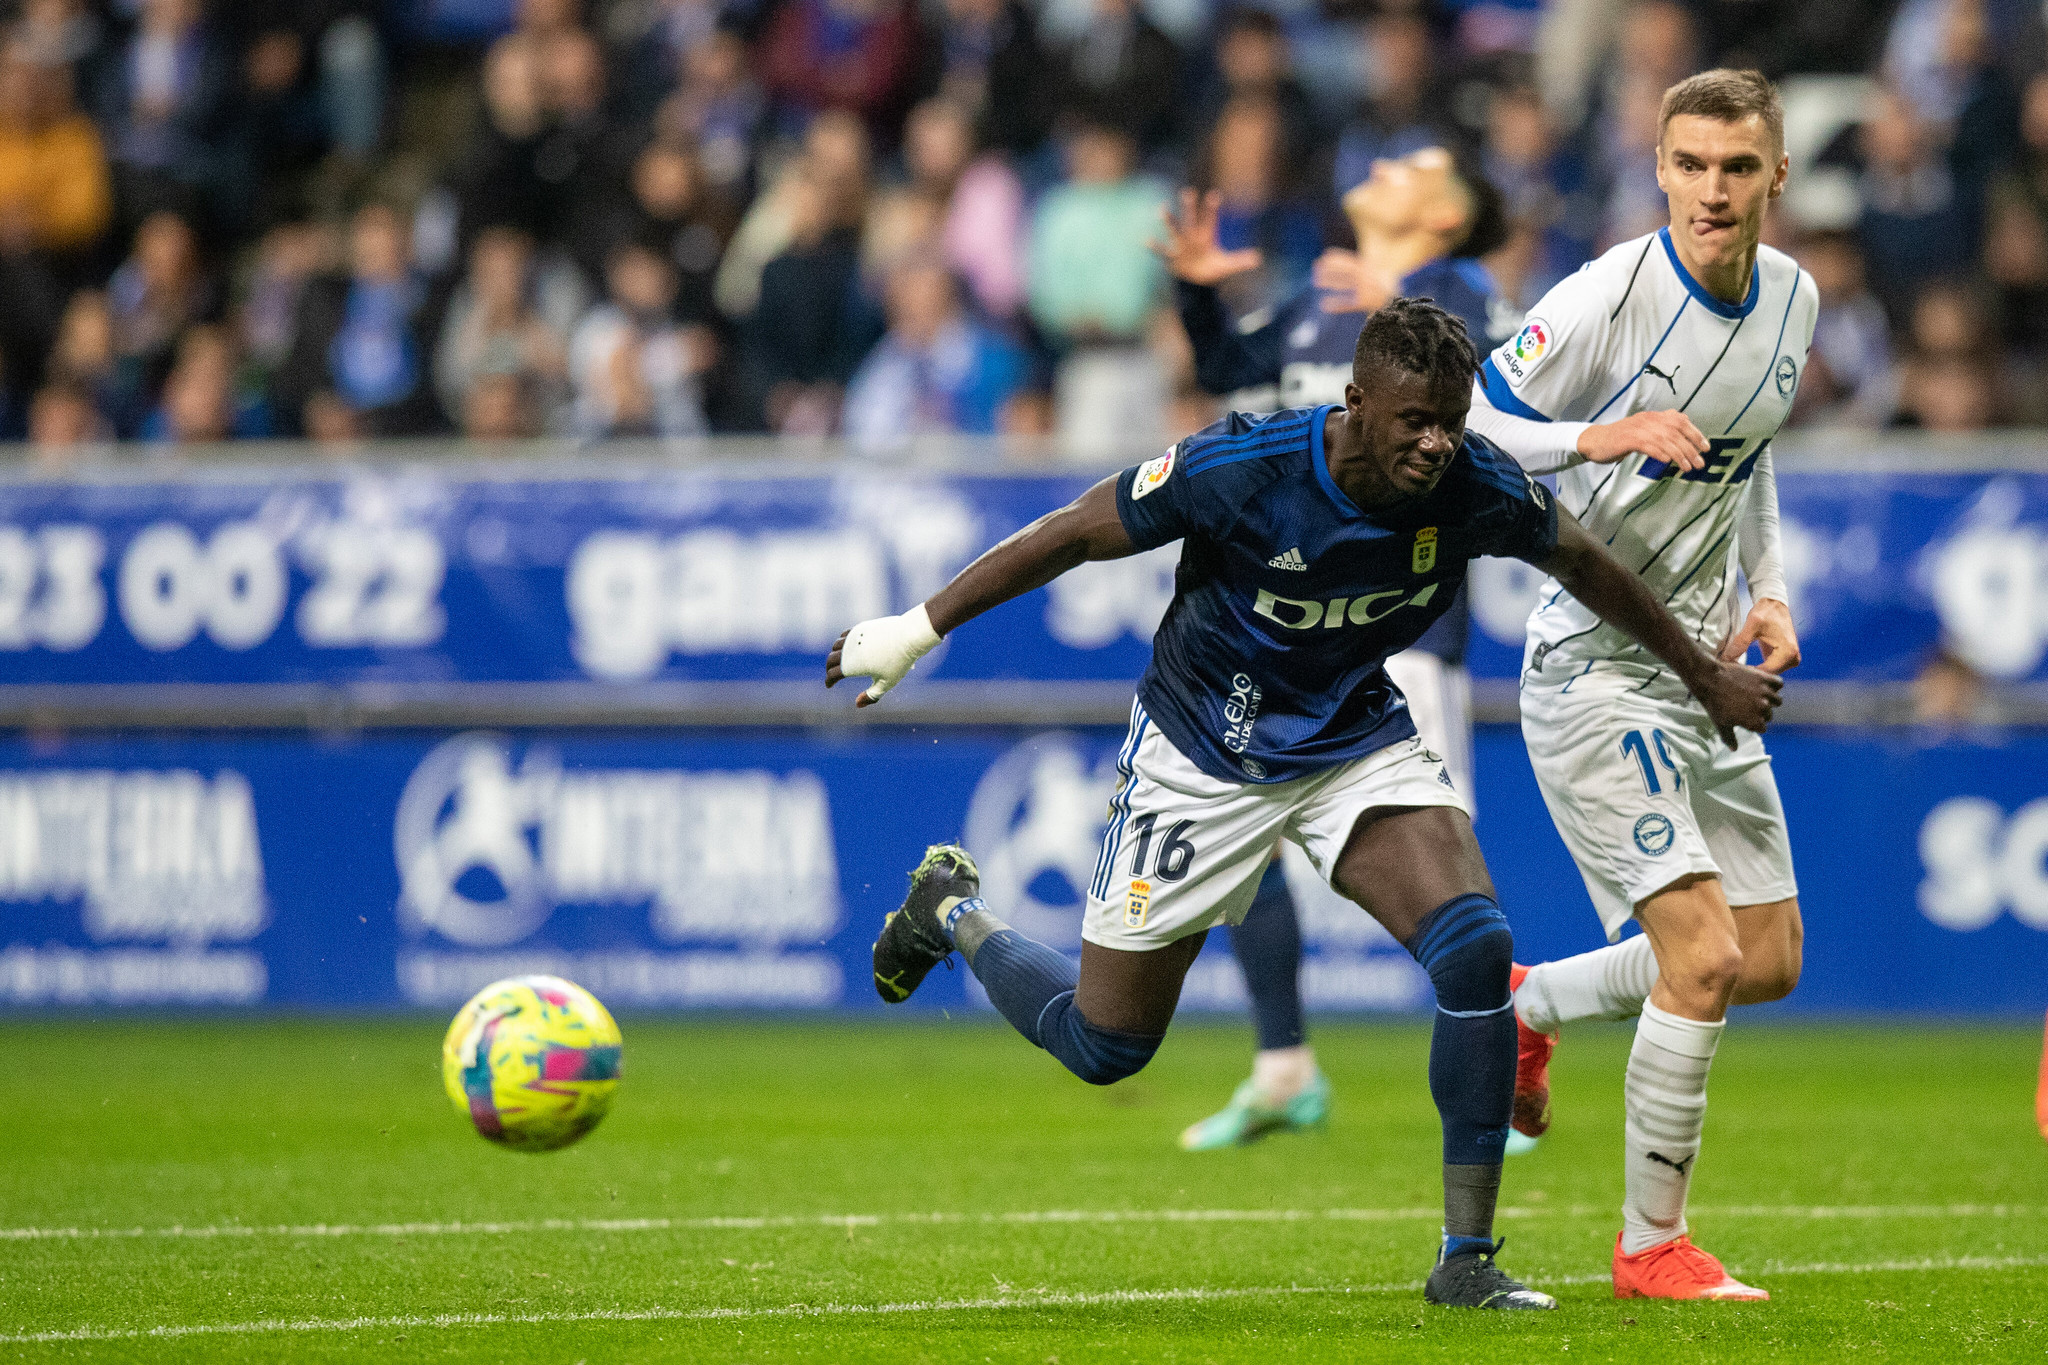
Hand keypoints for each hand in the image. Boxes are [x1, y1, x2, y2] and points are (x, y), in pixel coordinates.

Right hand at [826, 605, 941, 706]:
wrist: (908, 636)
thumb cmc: (899, 662)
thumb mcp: (887, 683)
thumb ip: (871, 696)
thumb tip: (857, 705)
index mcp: (852, 666)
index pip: (832, 674)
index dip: (829, 681)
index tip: (829, 685)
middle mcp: (849, 650)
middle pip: (831, 660)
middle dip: (829, 669)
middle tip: (832, 675)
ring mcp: (853, 637)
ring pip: (836, 646)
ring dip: (835, 655)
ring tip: (839, 661)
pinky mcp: (860, 627)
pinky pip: (844, 635)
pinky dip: (842, 643)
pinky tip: (847, 647)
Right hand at [1150, 189, 1261, 286]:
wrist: (1197, 283)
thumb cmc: (1213, 270)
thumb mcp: (1227, 266)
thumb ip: (1241, 261)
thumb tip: (1259, 259)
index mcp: (1207, 237)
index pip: (1211, 220)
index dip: (1213, 209)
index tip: (1215, 195)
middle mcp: (1193, 238)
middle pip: (1191, 220)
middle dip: (1189, 207)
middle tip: (1188, 192)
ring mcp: (1182, 247)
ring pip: (1174, 230)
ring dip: (1169, 221)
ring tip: (1162, 208)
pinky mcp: (1173, 258)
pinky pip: (1162, 252)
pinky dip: (1155, 247)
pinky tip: (1145, 240)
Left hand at [1311, 247, 1395, 311]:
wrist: (1404, 309)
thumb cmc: (1389, 295)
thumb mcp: (1380, 280)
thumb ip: (1367, 274)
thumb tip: (1353, 270)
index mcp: (1372, 271)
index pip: (1353, 262)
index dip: (1338, 259)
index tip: (1324, 256)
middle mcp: (1370, 278)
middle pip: (1348, 270)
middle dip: (1332, 268)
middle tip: (1315, 267)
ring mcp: (1369, 290)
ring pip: (1346, 284)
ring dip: (1331, 281)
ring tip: (1316, 281)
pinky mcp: (1368, 304)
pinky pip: (1350, 304)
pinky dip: (1337, 304)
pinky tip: (1325, 305)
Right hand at [1577, 410, 1709, 469]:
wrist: (1595, 441)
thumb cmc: (1619, 439)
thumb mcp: (1643, 430)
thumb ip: (1661, 429)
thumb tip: (1682, 431)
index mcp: (1653, 416)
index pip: (1680, 421)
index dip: (1695, 434)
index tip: (1706, 448)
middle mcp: (1648, 420)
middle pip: (1676, 432)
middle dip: (1691, 449)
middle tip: (1700, 463)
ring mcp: (1638, 429)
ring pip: (1665, 440)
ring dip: (1679, 455)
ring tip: (1687, 468)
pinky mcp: (1628, 439)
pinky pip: (1649, 446)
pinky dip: (1660, 453)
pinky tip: (1668, 461)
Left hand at [1692, 658, 1782, 747]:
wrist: (1710, 679)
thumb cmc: (1713, 704)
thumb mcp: (1720, 724)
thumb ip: (1729, 738)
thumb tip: (1734, 749)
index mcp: (1754, 722)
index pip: (1762, 727)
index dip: (1752, 723)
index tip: (1743, 717)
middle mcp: (1763, 709)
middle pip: (1769, 714)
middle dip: (1760, 712)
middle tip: (1746, 704)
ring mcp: (1765, 693)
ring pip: (1777, 700)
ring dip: (1769, 699)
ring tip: (1756, 695)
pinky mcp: (1765, 678)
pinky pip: (1779, 684)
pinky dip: (1774, 684)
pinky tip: (1763, 685)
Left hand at [1720, 597, 1800, 672]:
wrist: (1775, 604)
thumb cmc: (1766, 612)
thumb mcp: (1751, 625)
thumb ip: (1740, 642)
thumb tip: (1726, 659)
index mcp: (1788, 652)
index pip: (1765, 672)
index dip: (1747, 673)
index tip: (1731, 673)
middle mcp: (1793, 659)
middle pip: (1768, 675)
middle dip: (1750, 674)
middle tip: (1731, 672)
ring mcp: (1791, 660)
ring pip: (1768, 674)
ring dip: (1753, 672)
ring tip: (1736, 669)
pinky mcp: (1785, 659)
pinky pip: (1770, 668)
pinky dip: (1758, 668)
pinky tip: (1744, 666)